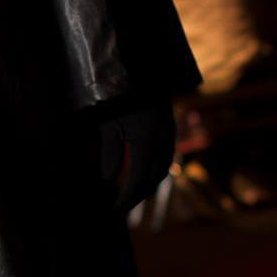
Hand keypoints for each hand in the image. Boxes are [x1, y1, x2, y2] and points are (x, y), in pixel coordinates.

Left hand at [97, 100, 175, 215]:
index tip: (114, 209)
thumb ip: (110, 154)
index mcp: (146, 139)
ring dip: (147, 185)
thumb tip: (107, 182)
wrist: (139, 68)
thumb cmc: (117, 95)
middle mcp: (162, 139)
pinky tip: (141, 175)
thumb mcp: (109, 125)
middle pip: (153, 178)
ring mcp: (169, 133)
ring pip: (162, 169)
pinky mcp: (170, 128)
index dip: (126, 198)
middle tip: (120, 206)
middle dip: (136, 195)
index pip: (137, 179)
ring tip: (130, 194)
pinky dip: (154, 170)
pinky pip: (165, 157)